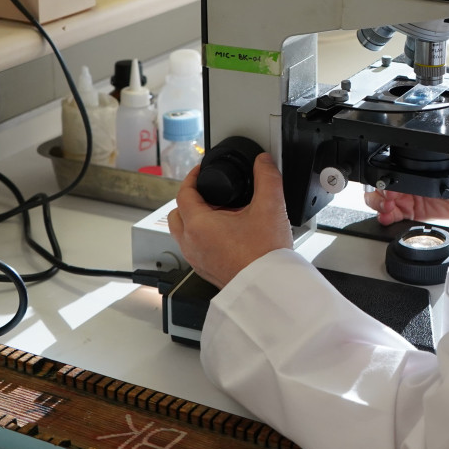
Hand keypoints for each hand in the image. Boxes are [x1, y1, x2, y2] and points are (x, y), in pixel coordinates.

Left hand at [167, 154, 291, 288]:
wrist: (269, 287)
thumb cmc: (265, 255)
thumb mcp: (270, 207)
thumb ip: (267, 177)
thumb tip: (263, 162)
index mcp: (199, 225)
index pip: (184, 193)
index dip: (192, 177)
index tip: (201, 171)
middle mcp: (191, 244)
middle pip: (177, 214)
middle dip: (190, 200)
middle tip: (209, 192)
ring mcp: (197, 260)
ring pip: (183, 233)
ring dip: (194, 220)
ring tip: (219, 214)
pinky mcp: (206, 271)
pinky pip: (194, 249)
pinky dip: (202, 237)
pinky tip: (225, 236)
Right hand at [364, 173, 448, 226]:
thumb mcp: (442, 172)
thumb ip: (425, 175)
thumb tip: (409, 175)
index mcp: (410, 171)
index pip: (387, 175)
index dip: (382, 182)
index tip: (389, 189)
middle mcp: (406, 185)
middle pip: (380, 190)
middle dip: (378, 196)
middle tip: (388, 201)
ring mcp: (407, 200)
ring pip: (383, 204)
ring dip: (380, 208)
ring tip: (388, 210)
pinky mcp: (412, 214)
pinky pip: (393, 217)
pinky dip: (386, 219)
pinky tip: (387, 218)